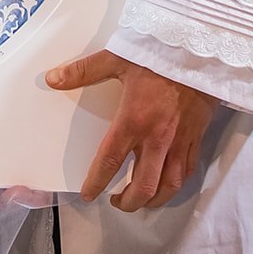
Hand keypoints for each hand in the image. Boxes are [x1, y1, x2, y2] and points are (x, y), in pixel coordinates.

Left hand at [46, 50, 216, 210]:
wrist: (200, 51)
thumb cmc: (157, 53)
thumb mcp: (117, 58)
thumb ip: (83, 71)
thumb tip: (52, 79)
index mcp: (133, 120)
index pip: (110, 160)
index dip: (97, 182)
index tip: (89, 194)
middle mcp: (157, 138)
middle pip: (144, 186)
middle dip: (129, 202)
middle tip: (117, 202)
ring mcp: (180, 141)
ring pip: (169, 186)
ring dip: (154, 200)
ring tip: (141, 200)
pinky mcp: (197, 138)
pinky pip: (188, 171)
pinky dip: (175, 184)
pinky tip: (167, 183)